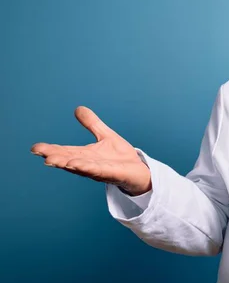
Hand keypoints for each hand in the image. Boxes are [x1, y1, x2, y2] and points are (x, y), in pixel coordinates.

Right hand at [31, 106, 150, 195]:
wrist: (139, 171)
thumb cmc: (120, 157)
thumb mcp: (106, 136)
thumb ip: (92, 124)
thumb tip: (78, 108)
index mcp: (85, 155)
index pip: (65, 151)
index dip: (50, 150)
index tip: (34, 148)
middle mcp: (89, 164)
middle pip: (68, 160)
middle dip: (54, 157)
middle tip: (40, 154)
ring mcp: (99, 171)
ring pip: (80, 167)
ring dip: (67, 164)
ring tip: (52, 161)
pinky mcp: (112, 174)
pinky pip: (98, 171)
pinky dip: (87, 168)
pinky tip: (77, 164)